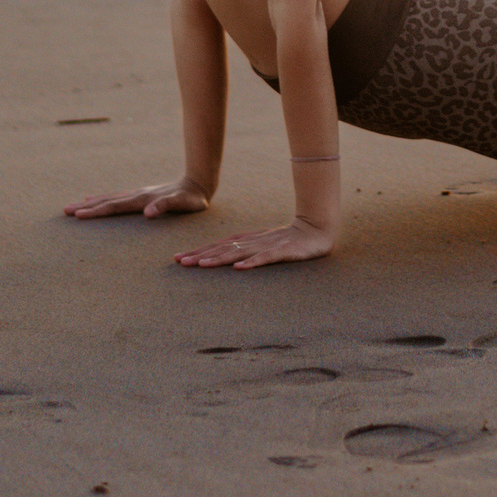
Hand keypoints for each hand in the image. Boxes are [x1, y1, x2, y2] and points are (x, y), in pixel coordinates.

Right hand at [63, 179, 209, 219]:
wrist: (198, 183)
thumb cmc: (191, 199)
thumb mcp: (182, 204)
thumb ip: (165, 206)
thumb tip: (147, 212)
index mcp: (142, 199)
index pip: (114, 206)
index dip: (96, 211)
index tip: (78, 215)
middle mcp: (137, 195)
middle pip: (106, 201)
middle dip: (86, 207)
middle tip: (65, 211)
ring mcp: (138, 194)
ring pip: (109, 198)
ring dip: (91, 202)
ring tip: (73, 206)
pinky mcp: (141, 195)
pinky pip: (117, 198)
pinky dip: (103, 199)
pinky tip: (95, 199)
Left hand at [175, 217, 333, 269]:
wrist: (317, 228)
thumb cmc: (290, 239)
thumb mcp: (265, 244)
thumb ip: (247, 250)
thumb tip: (227, 260)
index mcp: (248, 239)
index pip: (219, 245)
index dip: (199, 251)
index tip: (178, 258)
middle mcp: (254, 241)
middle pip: (223, 248)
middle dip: (201, 255)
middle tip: (180, 262)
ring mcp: (268, 245)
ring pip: (239, 252)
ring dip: (220, 258)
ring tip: (201, 264)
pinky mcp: (283, 251)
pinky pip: (266, 258)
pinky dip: (252, 262)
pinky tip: (239, 268)